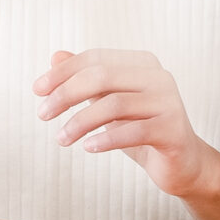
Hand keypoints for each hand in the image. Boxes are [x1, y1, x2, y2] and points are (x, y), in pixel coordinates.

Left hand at [32, 49, 212, 198]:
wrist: (182, 163)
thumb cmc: (141, 130)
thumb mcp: (109, 103)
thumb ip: (87, 79)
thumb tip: (55, 55)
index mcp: (143, 64)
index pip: (96, 59)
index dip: (63, 72)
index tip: (37, 90)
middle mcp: (159, 77)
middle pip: (103, 76)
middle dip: (66, 94)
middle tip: (43, 114)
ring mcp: (169, 102)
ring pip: (115, 104)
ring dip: (80, 122)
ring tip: (61, 139)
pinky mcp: (173, 129)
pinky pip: (134, 131)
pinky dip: (105, 138)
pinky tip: (88, 147)